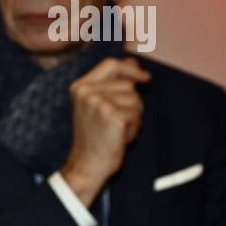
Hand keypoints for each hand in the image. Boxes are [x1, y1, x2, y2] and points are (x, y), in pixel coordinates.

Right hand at [60, 56, 150, 206]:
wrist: (87, 164)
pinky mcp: (112, 115)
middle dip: (132, 103)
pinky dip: (134, 128)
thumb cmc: (94, 137)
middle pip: (127, 85)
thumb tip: (132, 60)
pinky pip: (136, 115)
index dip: (130, 69)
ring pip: (135, 100)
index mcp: (80, 87)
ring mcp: (98, 102)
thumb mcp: (98, 105)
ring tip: (117, 130)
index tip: (145, 78)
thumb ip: (113, 82)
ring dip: (133, 117)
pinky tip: (121, 137)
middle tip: (117, 122)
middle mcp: (86, 92)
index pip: (110, 65)